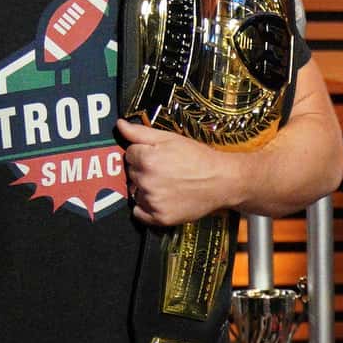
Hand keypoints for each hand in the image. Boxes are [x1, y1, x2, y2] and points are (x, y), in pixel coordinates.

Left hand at [117, 119, 246, 226]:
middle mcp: (147, 181)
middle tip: (165, 170)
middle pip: (131, 173)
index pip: (129, 154)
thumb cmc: (198, 157)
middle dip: (143, 170)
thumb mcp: (170, 138)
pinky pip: (139, 213)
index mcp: (147, 159)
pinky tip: (161, 199)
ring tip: (166, 184)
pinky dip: (145, 207)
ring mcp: (153, 201)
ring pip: (134, 192)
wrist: (222, 181)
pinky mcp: (159, 217)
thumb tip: (120, 125)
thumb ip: (140, 132)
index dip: (143, 153)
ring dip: (144, 188)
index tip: (158, 156)